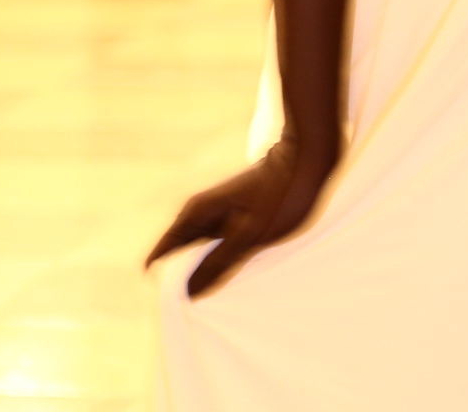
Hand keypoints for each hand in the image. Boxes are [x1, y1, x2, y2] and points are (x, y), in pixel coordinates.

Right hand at [147, 134, 339, 296]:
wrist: (307, 162)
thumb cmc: (279, 195)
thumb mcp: (250, 234)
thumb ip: (218, 263)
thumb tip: (188, 292)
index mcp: (194, 214)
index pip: (161, 253)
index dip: (163, 280)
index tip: (173, 303)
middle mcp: (199, 215)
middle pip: (178, 257)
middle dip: (185, 280)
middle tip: (200, 305)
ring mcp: (217, 218)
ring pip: (201, 255)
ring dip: (207, 272)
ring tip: (219, 294)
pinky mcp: (234, 222)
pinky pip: (219, 249)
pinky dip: (224, 263)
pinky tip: (236, 277)